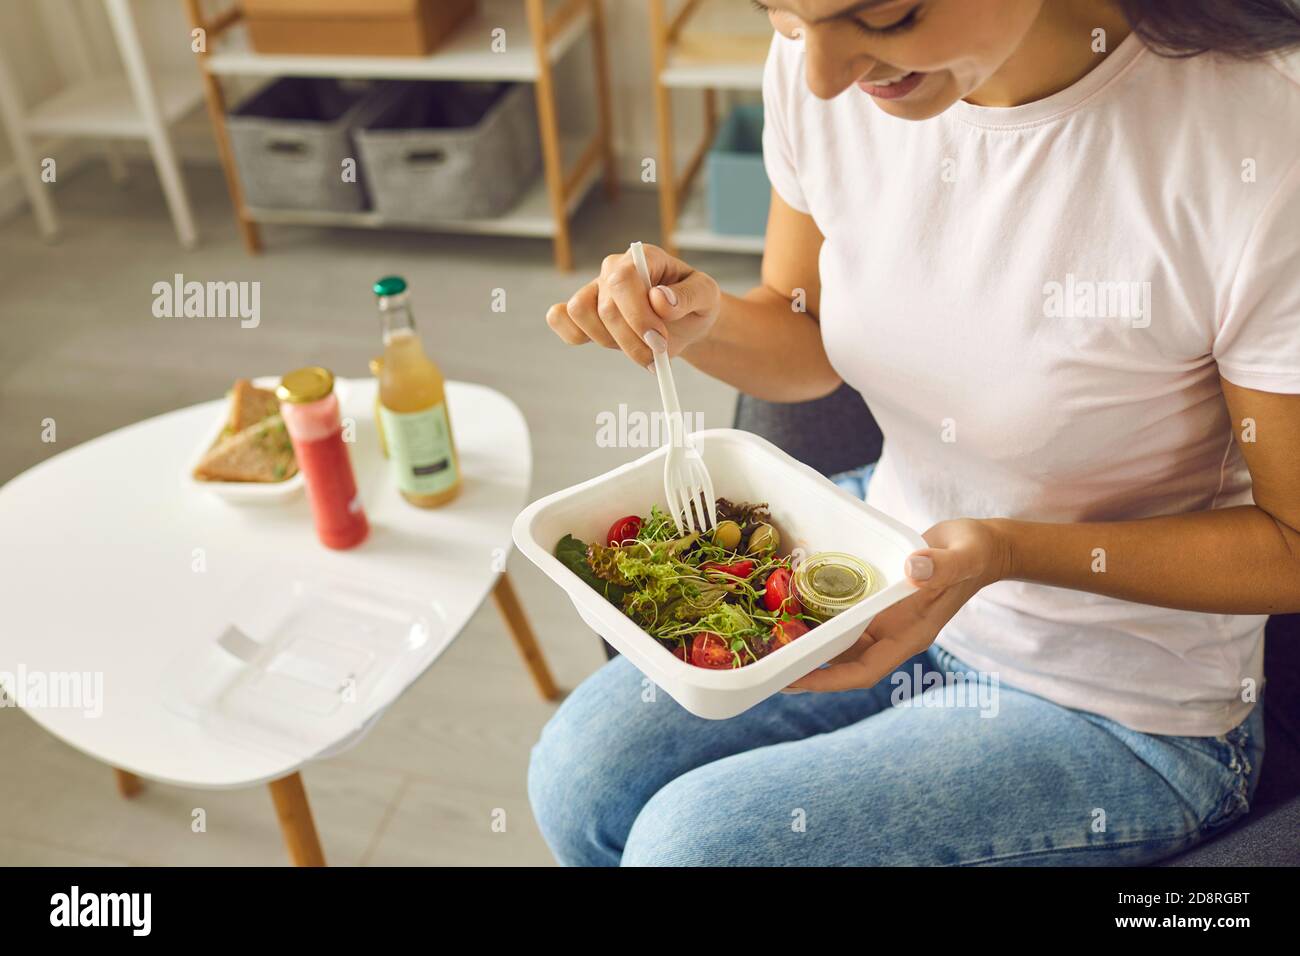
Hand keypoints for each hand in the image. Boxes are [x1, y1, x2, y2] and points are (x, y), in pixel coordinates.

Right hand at [545, 244, 720, 367]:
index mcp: (642, 258)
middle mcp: (613, 269)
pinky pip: (560, 318)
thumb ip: (688, 295)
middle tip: (657, 354)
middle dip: (632, 339)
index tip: (659, 340)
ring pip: (580, 314)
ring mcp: (595, 289)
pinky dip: (573, 335)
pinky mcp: (583, 311)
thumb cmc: (694, 304)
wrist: (687, 321)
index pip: (622, 279)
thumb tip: (660, 299)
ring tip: (639, 350)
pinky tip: (609, 342)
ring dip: (611, 342)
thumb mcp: (706, 296)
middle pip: (605, 307)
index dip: (637, 315)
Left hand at [788, 518, 1011, 692]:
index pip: (865, 670)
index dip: (830, 680)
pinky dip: (822, 616)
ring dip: (812, 643)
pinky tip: (795, 607)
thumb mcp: (963, 556)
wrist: (982, 545)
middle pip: (845, 662)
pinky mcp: (881, 602)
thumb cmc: (976, 552)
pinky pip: (847, 617)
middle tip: (767, 662)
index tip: (796, 682)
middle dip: (809, 667)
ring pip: (842, 642)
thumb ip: (941, 565)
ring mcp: (888, 620)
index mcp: (911, 635)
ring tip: (772, 639)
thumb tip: (913, 570)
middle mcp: (895, 634)